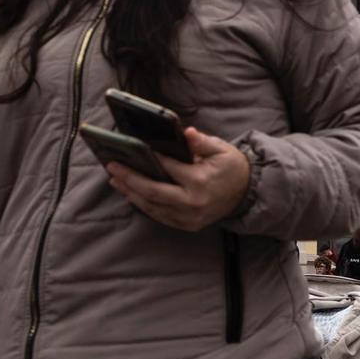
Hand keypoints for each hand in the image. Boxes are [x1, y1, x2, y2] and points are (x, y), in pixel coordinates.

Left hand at [106, 127, 250, 231]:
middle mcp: (191, 202)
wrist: (247, 193)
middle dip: (130, 178)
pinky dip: (144, 204)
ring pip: (152, 206)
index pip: (168, 168)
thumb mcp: (221, 150)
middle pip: (152, 191)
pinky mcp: (187, 225)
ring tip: (116, 179)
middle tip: (112, 166)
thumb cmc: (231, 167)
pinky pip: (159, 216)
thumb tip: (186, 133)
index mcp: (199, 181)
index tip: (134, 148)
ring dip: (131, 193)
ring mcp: (188, 217)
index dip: (150, 157)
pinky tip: (132, 193)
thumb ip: (201, 141)